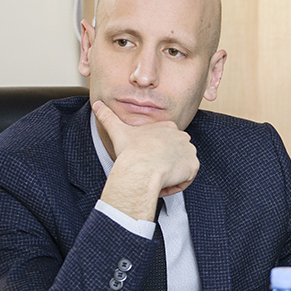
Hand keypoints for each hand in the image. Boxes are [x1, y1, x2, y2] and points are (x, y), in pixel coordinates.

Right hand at [95, 101, 199, 219]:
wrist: (140, 169)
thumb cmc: (130, 152)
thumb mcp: (118, 131)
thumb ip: (108, 117)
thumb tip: (97, 105)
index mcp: (168, 126)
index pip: (165, 142)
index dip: (153, 154)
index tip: (143, 161)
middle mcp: (182, 136)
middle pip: (173, 154)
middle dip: (162, 165)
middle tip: (148, 171)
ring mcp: (190, 151)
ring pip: (180, 167)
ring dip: (168, 175)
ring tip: (153, 178)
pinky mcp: (193, 166)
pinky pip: (186, 178)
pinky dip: (175, 185)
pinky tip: (162, 185)